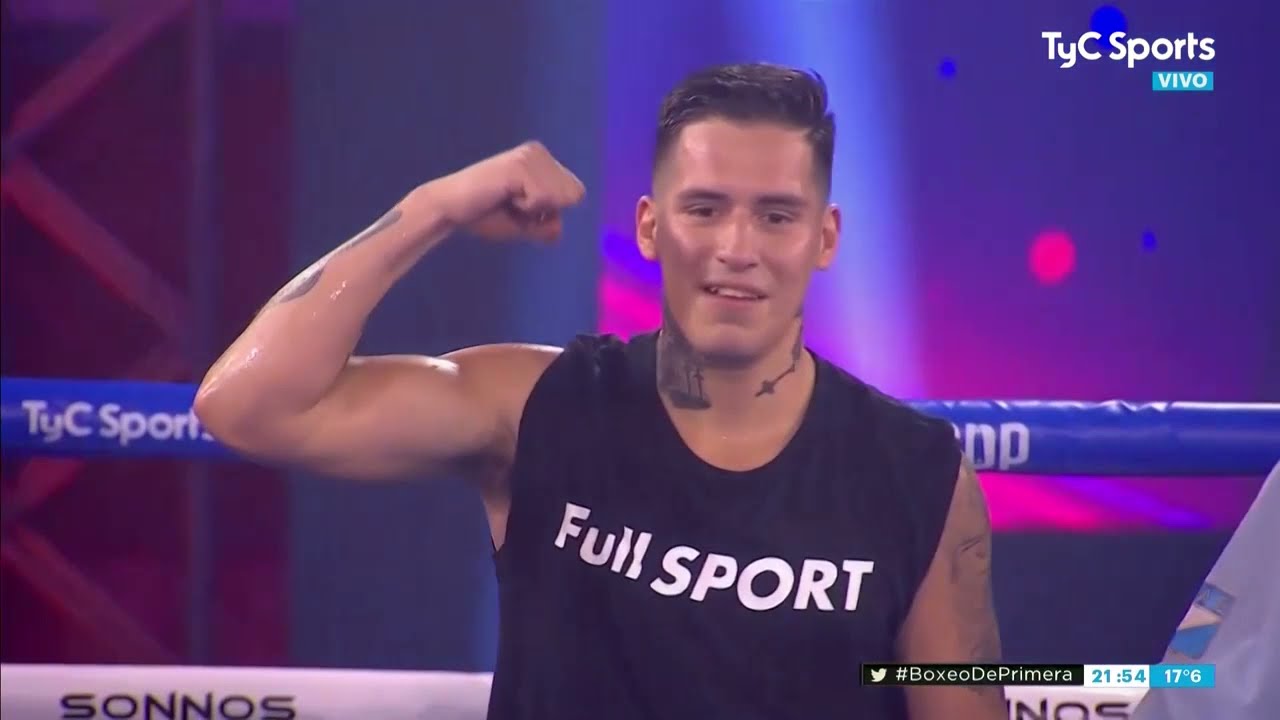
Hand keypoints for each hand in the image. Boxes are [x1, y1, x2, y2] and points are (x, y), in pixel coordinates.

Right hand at [429, 141, 585, 241]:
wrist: (449, 209)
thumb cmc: (485, 215)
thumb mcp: (525, 224)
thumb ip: (547, 225)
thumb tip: (558, 229)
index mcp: (542, 159)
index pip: (576, 193)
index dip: (552, 211)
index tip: (522, 207)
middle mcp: (538, 152)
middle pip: (574, 195)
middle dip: (546, 211)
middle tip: (513, 204)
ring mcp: (529, 156)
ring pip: (561, 198)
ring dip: (534, 210)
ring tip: (507, 199)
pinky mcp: (519, 166)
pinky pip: (543, 200)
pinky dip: (525, 209)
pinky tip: (504, 196)